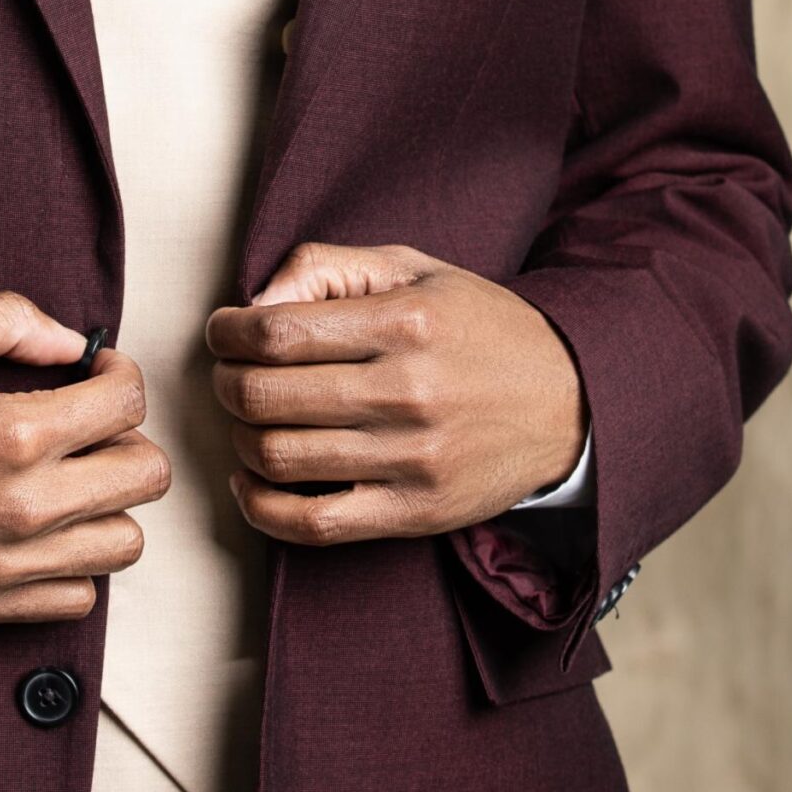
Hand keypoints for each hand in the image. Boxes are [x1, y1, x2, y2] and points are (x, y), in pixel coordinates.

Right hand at [0, 292, 169, 622]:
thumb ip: (13, 319)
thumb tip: (74, 343)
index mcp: (15, 433)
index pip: (128, 404)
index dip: (119, 374)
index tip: (94, 371)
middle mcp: (23, 507)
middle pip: (145, 477)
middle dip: (127, 435)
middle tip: (89, 422)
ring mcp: (7, 563)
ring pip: (123, 543)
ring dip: (108, 502)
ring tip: (69, 475)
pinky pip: (78, 596)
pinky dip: (74, 560)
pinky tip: (42, 524)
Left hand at [204, 242, 585, 546]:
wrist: (569, 403)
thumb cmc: (477, 328)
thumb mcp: (412, 271)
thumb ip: (328, 267)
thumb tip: (254, 301)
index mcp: (405, 323)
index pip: (277, 332)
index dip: (228, 332)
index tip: (222, 331)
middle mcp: (406, 392)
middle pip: (265, 396)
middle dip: (225, 382)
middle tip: (228, 372)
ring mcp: (410, 460)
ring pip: (278, 457)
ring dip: (238, 436)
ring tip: (246, 417)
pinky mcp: (414, 514)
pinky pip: (313, 524)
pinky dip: (260, 507)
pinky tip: (249, 478)